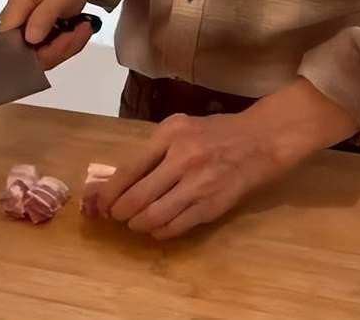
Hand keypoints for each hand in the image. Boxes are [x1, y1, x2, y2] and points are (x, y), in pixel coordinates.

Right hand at [0, 0, 108, 69]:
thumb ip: (44, 15)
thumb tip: (30, 38)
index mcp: (14, 11)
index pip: (11, 46)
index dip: (38, 52)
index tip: (66, 38)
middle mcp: (13, 26)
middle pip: (29, 56)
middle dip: (60, 48)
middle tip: (81, 30)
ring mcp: (23, 35)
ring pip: (42, 58)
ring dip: (67, 47)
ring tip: (82, 27)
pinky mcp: (34, 41)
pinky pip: (48, 54)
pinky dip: (66, 46)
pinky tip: (76, 32)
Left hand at [92, 111, 282, 240]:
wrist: (258, 141)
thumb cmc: (215, 131)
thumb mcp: (181, 127)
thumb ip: (154, 149)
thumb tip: (121, 177)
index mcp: (171, 135)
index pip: (130, 169)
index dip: (111, 192)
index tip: (101, 203)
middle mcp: (183, 159)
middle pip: (138, 197)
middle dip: (120, 212)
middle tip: (115, 216)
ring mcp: (198, 185)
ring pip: (155, 216)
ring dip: (138, 224)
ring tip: (135, 223)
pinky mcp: (212, 206)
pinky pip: (177, 227)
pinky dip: (160, 232)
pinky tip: (156, 228)